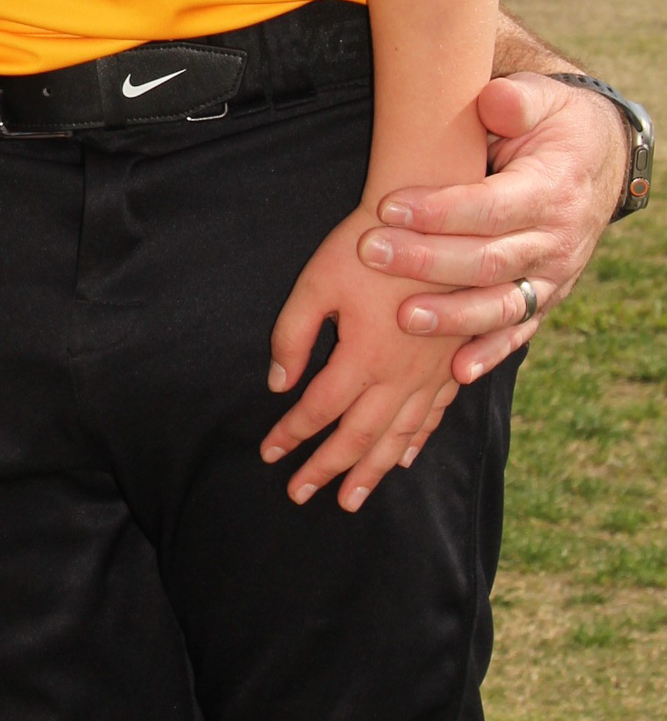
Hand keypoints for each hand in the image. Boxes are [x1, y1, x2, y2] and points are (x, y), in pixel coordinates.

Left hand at [261, 208, 463, 512]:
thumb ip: (292, 335)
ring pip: (397, 436)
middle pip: (358, 436)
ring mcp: (433, 373)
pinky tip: (402, 459)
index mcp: (363, 357)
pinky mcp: (453, 364)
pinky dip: (414, 442)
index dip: (290, 434)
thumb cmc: (366, 246)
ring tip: (351, 499)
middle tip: (300, 494)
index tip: (269, 454)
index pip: (317, 410)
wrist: (435, 222)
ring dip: (370, 470)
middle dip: (326, 469)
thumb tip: (278, 384)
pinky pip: (433, 416)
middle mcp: (401, 375)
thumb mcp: (315, 282)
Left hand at [355, 71, 629, 382]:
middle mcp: (556, 239)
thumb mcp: (543, 100)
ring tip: (405, 318)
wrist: (600, 157)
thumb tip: (495, 100)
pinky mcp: (547, 297)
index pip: (491, 207)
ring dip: (453, 316)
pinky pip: (519, 329)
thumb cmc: (554, 123)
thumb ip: (519, 100)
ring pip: (502, 303)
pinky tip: (457, 371)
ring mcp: (554, 275)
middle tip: (371, 252)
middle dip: (427, 261)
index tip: (387, 207)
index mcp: (550, 190)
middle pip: (488, 259)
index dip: (440, 211)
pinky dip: (491, 352)